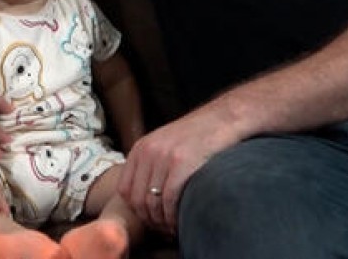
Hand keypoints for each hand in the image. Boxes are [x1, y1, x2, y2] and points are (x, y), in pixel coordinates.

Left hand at [117, 105, 240, 234]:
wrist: (223, 118)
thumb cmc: (197, 135)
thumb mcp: (164, 143)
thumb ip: (150, 164)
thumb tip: (142, 196)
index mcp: (140, 148)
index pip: (124, 190)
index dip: (135, 210)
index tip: (150, 220)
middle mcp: (147, 152)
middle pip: (137, 200)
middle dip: (149, 220)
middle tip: (162, 230)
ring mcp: (163, 157)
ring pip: (152, 203)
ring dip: (161, 222)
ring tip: (172, 229)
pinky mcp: (181, 164)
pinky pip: (169, 199)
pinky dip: (173, 216)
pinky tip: (180, 222)